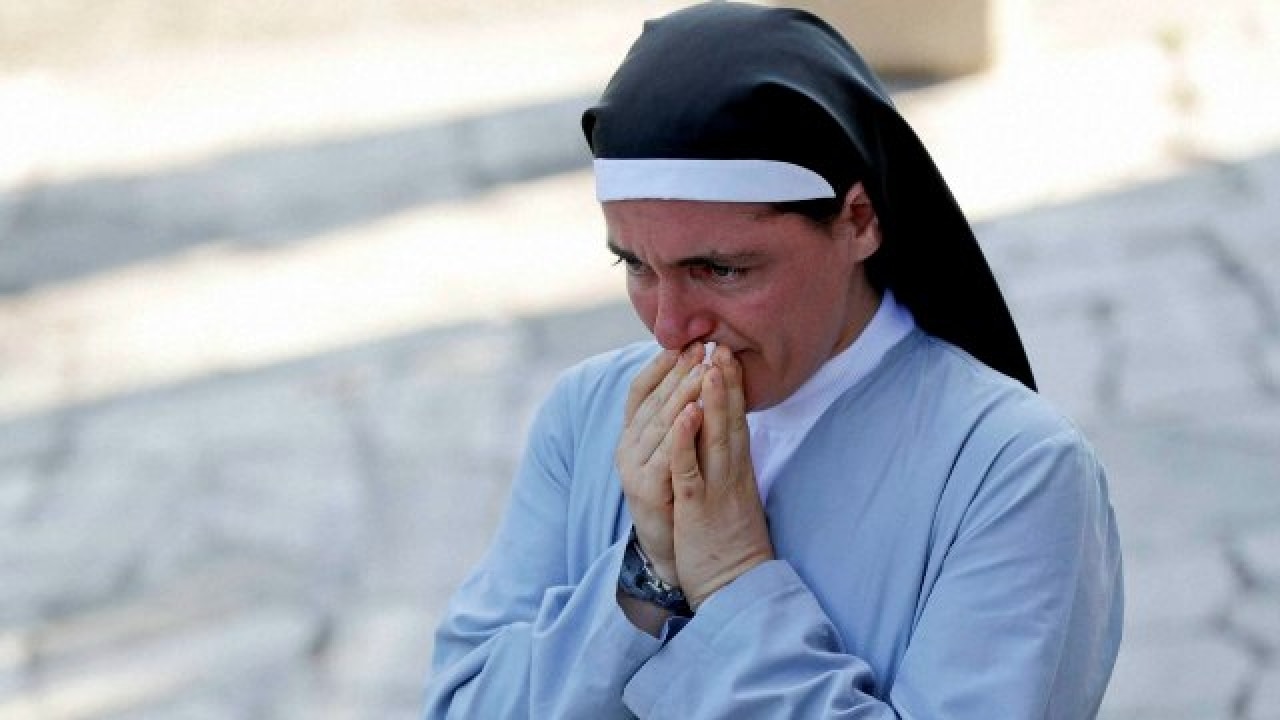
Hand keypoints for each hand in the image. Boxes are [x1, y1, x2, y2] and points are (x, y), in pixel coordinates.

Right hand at [615, 343, 706, 583]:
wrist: (676, 553)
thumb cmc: (679, 497)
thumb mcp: (674, 454)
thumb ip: (677, 419)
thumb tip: (696, 376)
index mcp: (633, 436)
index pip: (642, 389)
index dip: (663, 365)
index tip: (689, 342)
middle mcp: (627, 448)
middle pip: (654, 401)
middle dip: (681, 371)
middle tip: (704, 346)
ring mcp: (634, 469)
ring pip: (660, 423)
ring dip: (682, 393)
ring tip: (704, 367)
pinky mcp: (647, 490)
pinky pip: (666, 456)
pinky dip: (680, 433)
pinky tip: (693, 412)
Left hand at [670, 346, 773, 609]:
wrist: (738, 585)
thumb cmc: (731, 542)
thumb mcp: (732, 496)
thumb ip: (728, 467)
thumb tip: (722, 440)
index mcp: (737, 470)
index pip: (735, 420)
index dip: (731, 387)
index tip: (725, 355)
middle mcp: (732, 473)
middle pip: (730, 419)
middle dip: (726, 380)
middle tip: (722, 344)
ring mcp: (718, 488)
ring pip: (715, 436)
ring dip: (713, 398)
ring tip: (710, 364)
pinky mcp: (700, 507)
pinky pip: (691, 468)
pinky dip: (687, 440)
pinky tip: (686, 415)